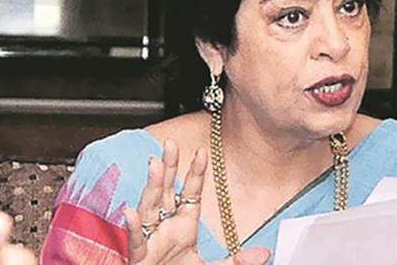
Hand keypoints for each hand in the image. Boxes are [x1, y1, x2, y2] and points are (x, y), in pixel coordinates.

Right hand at [124, 140, 269, 264]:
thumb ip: (236, 262)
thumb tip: (264, 253)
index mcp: (184, 226)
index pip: (190, 193)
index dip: (195, 173)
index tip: (202, 152)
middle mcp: (166, 227)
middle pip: (166, 191)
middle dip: (168, 167)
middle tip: (170, 144)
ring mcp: (151, 240)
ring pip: (149, 208)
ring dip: (152, 186)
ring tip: (154, 164)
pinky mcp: (140, 257)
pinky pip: (136, 240)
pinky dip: (134, 226)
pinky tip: (132, 212)